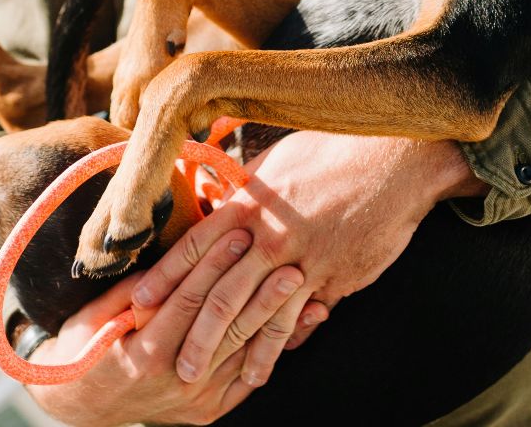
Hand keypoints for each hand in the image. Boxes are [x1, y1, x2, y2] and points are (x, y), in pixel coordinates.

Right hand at [22, 229, 308, 425]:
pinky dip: (276, 349)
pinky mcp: (210, 409)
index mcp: (144, 354)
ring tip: (304, 285)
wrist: (83, 406)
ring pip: (244, 351)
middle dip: (258, 289)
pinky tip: (303, 322)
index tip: (238, 233)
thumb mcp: (95, 316)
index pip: (188, 301)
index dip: (214, 265)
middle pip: (226, 327)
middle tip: (287, 257)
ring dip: (278, 316)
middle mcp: (175, 379)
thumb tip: (169, 257)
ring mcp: (196, 399)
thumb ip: (133, 291)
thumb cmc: (84, 349)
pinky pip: (249, 377)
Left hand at [129, 133, 486, 384]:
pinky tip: (263, 368)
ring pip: (255, 315)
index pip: (194, 247)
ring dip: (229, 352)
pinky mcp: (333, 277)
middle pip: (218, 291)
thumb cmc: (335, 151)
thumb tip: (221, 202)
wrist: (394, 159)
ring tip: (206, 379)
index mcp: (250, 203)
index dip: (163, 279)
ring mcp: (302, 259)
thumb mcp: (279, 162)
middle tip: (167, 364)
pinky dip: (277, 346)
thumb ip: (248, 192)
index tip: (136, 306)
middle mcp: (269, 234)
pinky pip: (298, 319)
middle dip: (190, 333)